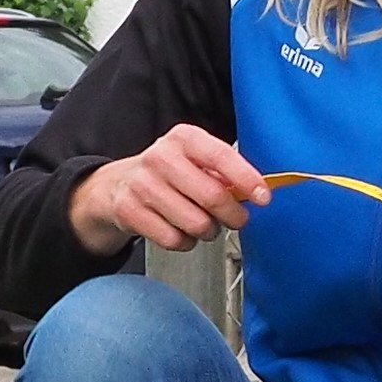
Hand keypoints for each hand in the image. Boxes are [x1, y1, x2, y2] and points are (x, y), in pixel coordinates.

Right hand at [66, 124, 267, 257]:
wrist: (118, 186)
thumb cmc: (168, 173)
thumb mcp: (194, 160)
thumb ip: (224, 173)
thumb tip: (256, 192)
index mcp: (184, 138)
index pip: (221, 156)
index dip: (246, 178)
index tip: (263, 197)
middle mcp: (161, 157)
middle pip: (212, 196)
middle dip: (233, 215)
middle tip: (237, 219)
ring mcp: (142, 184)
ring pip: (195, 223)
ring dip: (208, 231)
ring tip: (204, 223)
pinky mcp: (130, 211)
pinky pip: (174, 239)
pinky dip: (185, 242)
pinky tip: (181, 230)